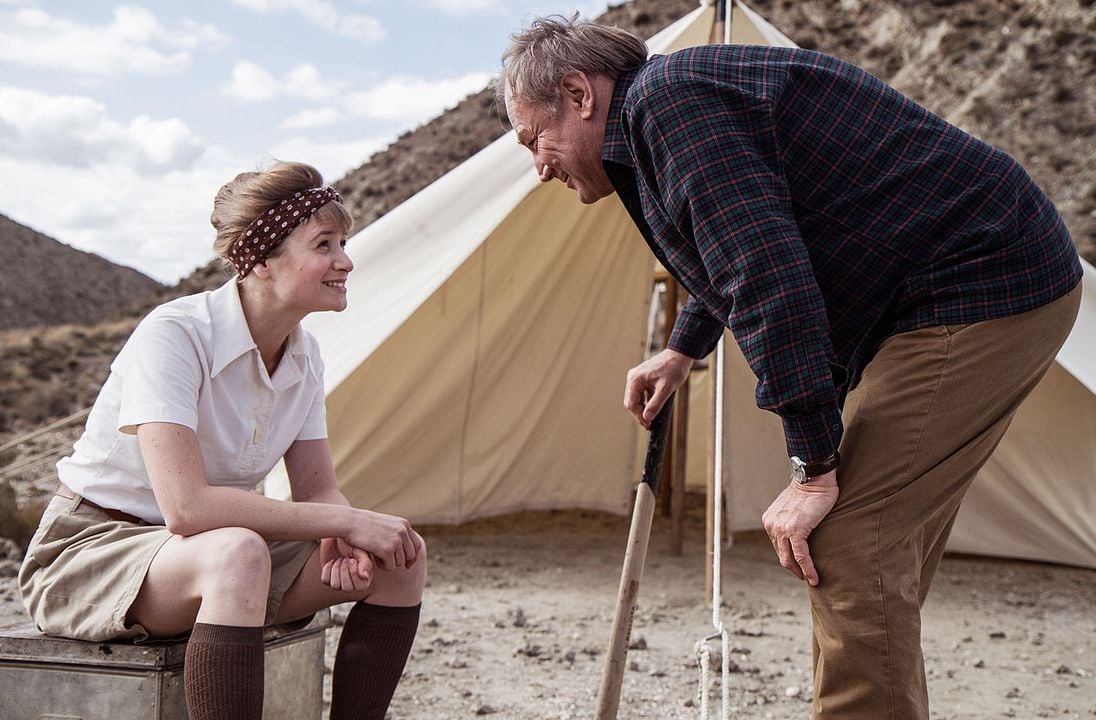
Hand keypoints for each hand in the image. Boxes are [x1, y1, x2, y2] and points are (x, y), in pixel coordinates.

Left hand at [320, 537, 373, 592]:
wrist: (337, 538)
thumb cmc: (352, 543)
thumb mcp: (361, 551)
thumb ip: (365, 563)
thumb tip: (365, 576)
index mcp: (364, 576)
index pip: (361, 587)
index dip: (354, 575)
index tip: (352, 560)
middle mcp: (353, 582)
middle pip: (347, 588)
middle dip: (344, 571)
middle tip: (345, 558)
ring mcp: (340, 581)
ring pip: (335, 586)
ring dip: (336, 569)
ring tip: (339, 559)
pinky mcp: (328, 578)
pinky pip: (325, 580)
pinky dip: (327, 569)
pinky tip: (332, 561)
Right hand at [347, 510, 422, 571]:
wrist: (348, 522)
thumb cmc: (363, 524)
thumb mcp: (385, 524)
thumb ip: (397, 533)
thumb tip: (407, 548)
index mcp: (404, 524)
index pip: (417, 544)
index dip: (413, 557)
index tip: (408, 565)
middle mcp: (403, 531)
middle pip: (410, 556)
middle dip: (399, 561)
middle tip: (385, 559)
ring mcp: (396, 540)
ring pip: (400, 563)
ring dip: (388, 562)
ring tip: (376, 554)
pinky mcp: (387, 549)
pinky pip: (390, 566)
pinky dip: (382, 565)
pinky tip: (373, 556)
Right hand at [623, 348, 694, 428]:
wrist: (680, 355)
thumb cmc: (674, 368)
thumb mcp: (666, 389)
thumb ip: (655, 404)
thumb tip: (647, 418)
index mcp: (635, 379)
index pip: (631, 403)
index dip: (638, 416)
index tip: (647, 425)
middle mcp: (633, 378)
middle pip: (631, 402)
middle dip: (640, 414)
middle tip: (649, 424)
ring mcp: (638, 378)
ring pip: (636, 399)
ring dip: (643, 409)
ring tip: (653, 418)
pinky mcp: (644, 379)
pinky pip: (642, 395)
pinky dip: (647, 403)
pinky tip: (654, 408)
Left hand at [761, 470, 838, 585]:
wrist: (813, 477)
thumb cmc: (809, 491)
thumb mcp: (793, 508)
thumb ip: (791, 521)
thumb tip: (800, 534)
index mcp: (770, 521)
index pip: (778, 546)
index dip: (789, 558)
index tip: (800, 566)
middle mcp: (771, 526)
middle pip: (782, 555)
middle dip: (794, 569)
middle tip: (806, 577)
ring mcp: (781, 529)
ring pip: (789, 559)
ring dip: (801, 573)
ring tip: (812, 580)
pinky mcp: (795, 530)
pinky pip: (801, 556)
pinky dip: (808, 569)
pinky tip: (814, 578)